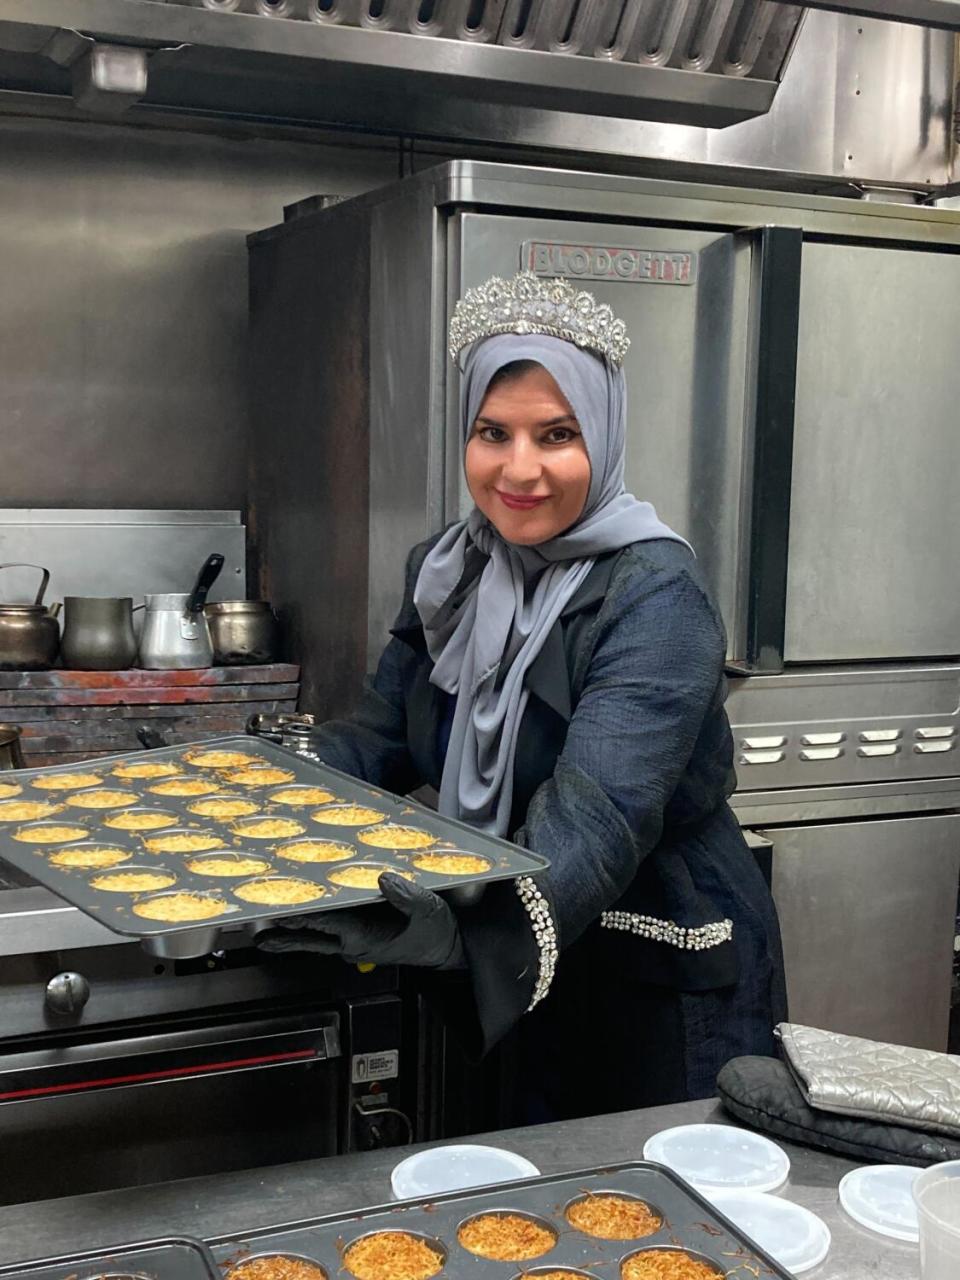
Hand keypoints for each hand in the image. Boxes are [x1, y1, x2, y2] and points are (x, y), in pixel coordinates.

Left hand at [257, 872, 463, 968]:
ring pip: (318, 940)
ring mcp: (356, 943)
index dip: (307, 918)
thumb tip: (383, 879)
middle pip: (315, 940)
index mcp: (368, 937)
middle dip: (287, 937)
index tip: (286, 914)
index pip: (331, 925)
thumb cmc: (438, 931)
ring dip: (293, 936)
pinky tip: (297, 924)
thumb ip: (407, 895)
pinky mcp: (360, 937)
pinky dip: (311, 929)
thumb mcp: (428, 909)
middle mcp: (357, 943)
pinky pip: (329, 934)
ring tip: (265, 935)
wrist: (449, 947)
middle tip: (259, 935)